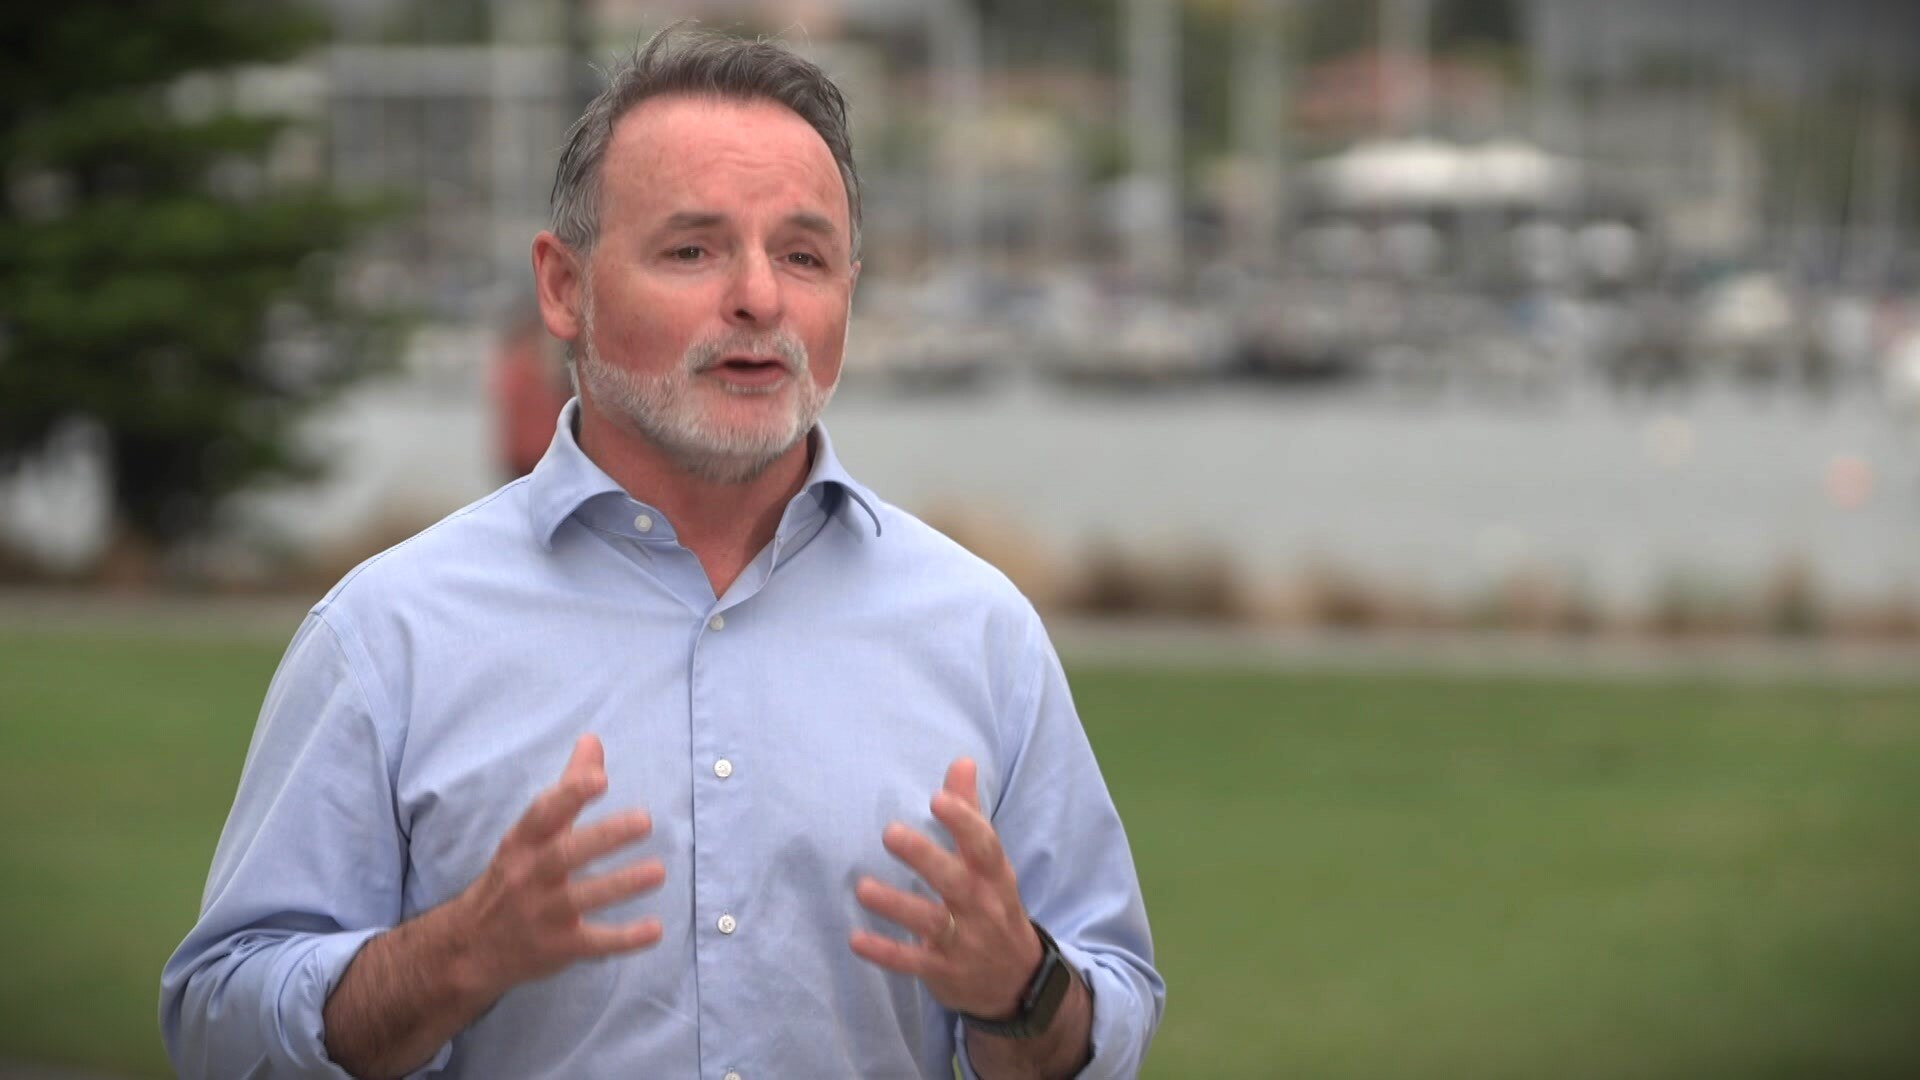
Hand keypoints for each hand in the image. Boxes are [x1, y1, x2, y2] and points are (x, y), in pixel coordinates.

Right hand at [453, 734, 664, 994]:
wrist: (470, 947)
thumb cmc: (514, 876)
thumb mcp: (531, 834)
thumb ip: (567, 789)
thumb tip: (592, 740)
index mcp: (522, 843)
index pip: (542, 815)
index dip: (569, 795)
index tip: (599, 778)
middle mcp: (528, 876)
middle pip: (564, 854)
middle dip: (604, 837)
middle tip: (645, 820)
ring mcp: (541, 914)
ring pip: (581, 898)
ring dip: (620, 885)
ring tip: (659, 871)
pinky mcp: (556, 948)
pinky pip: (593, 944)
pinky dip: (624, 939)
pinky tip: (655, 929)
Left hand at [849, 758, 1041, 1018]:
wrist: (1016, 982)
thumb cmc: (994, 907)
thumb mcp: (990, 865)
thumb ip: (971, 813)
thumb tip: (961, 761)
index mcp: (993, 877)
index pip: (984, 846)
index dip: (964, 822)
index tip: (938, 798)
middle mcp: (981, 907)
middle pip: (954, 881)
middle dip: (924, 858)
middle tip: (889, 833)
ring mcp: (962, 942)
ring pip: (929, 922)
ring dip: (895, 905)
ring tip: (862, 887)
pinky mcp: (941, 971)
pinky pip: (911, 962)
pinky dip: (885, 952)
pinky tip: (855, 940)